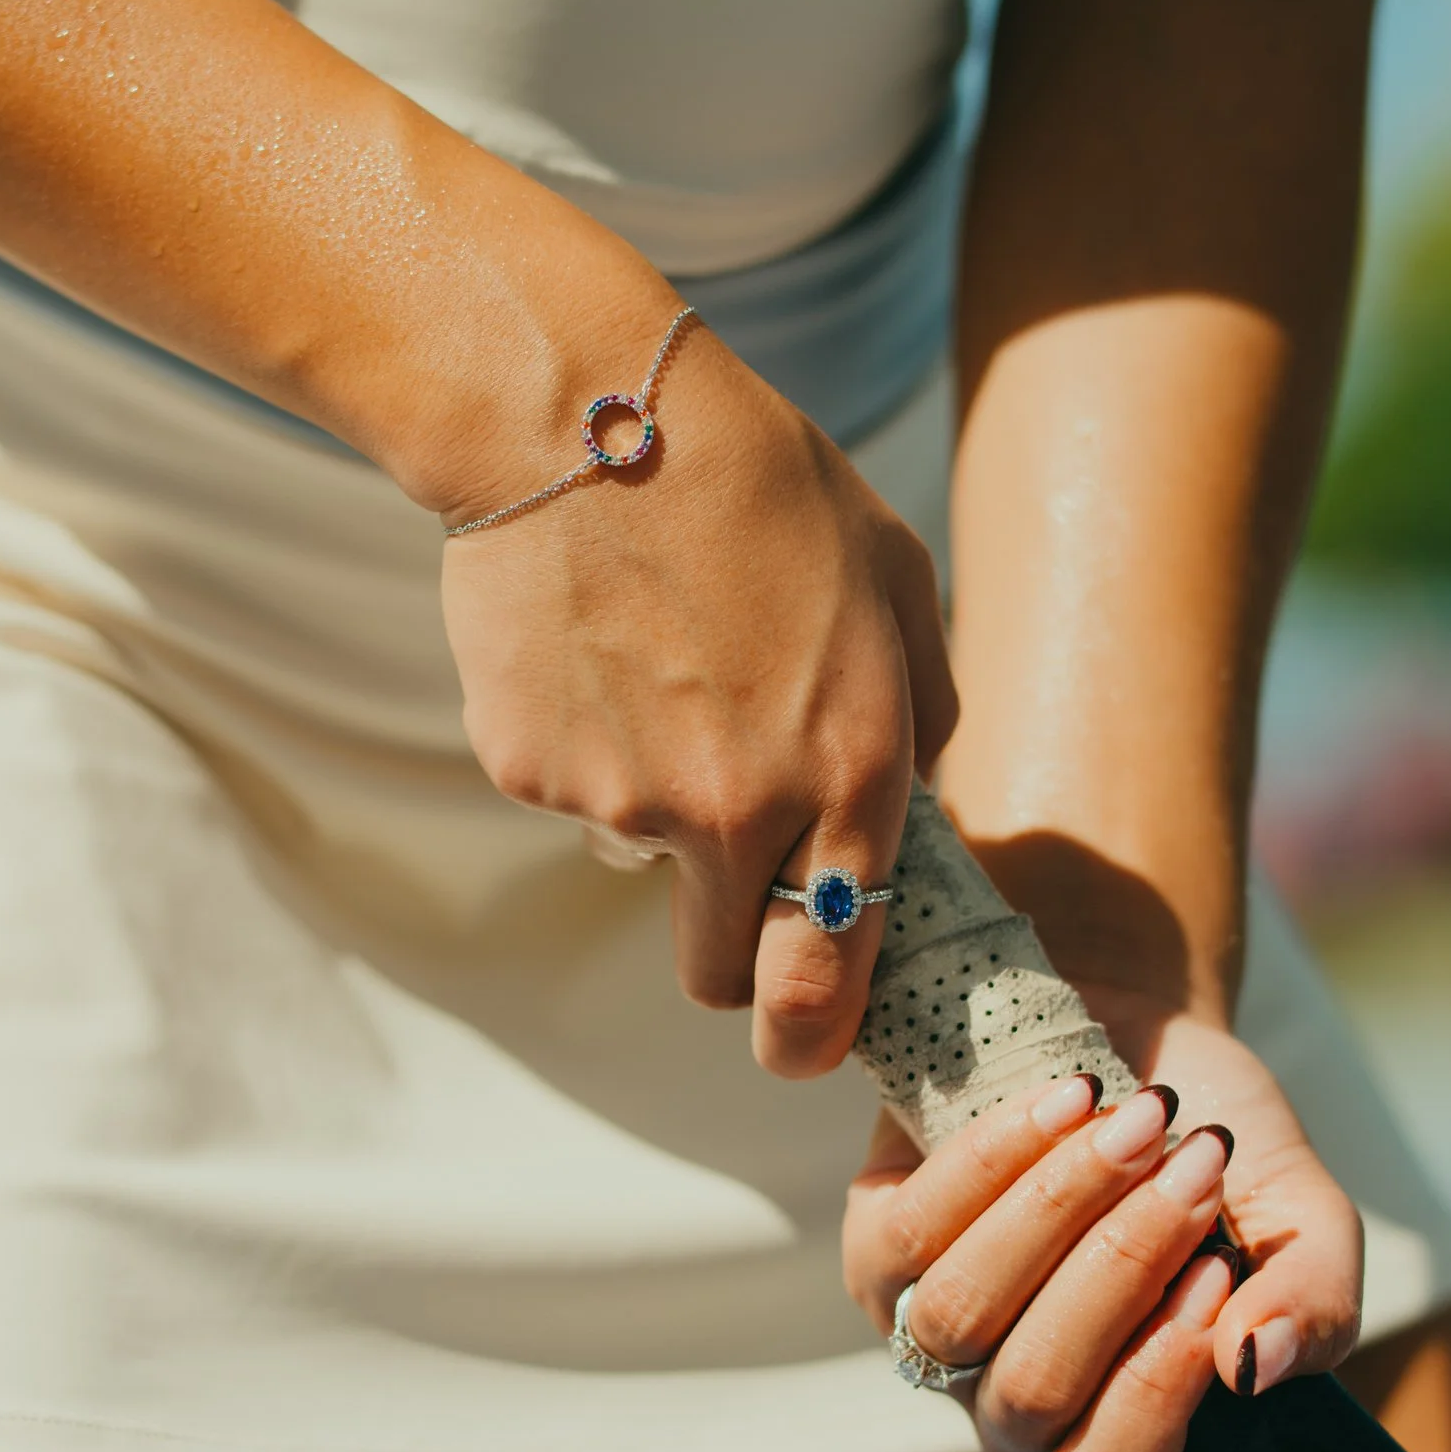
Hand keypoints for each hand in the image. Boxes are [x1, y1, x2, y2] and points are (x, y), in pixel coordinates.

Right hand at [439, 319, 954, 1079]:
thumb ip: (920, 710)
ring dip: (656, 811)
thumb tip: (906, 803)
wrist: (580, 411)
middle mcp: (739, 811)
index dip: (811, 1032)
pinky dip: (584, 746)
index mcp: (852, 772)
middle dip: (728, 952)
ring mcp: (624, 803)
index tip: (800, 1039)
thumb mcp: (895, 577)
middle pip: (719, 976)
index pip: (830, 977)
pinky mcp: (530, 772)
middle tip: (727, 874)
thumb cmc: (758, 482)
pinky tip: (597, 647)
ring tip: (663, 671)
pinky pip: (570, 796)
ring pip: (642, 868)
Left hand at [842, 1016, 1364, 1451]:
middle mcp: (1011, 1408)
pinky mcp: (875, 1249)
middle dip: (1122, 1268)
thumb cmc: (1219, 1156)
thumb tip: (1257, 1364)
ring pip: (964, 1311)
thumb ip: (1313, 1303)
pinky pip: (912, 1229)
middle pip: (1033, 1390)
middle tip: (1198, 1166)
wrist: (1142, 1040)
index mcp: (1117, 1436)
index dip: (1153, 1394)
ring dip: (1064, 1205)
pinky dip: (1001, 1156)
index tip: (1214, 1274)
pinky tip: (1072, 1096)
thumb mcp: (1302, 1224)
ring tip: (1143, 1120)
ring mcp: (933, 1335)